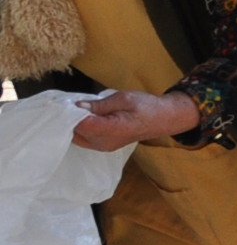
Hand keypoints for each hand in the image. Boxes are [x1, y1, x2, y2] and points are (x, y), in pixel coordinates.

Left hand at [72, 89, 204, 151]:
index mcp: (111, 130)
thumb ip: (99, 104)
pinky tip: (83, 118)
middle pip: (75, 133)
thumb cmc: (146, 106)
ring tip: (75, 110)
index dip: (69, 114)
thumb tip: (77, 106)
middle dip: (68, 120)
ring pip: (77, 138)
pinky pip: (84, 139)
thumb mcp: (123, 98)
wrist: (164, 118)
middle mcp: (105, 142)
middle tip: (67, 104)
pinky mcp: (104, 146)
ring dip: (74, 125)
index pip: (80, 125)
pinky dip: (80, 129)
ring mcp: (104, 147)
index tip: (63, 102)